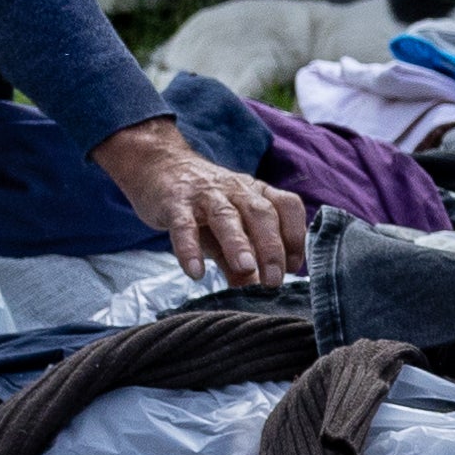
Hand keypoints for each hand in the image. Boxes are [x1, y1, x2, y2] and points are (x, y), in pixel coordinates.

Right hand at [97, 117, 305, 286]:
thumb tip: (252, 288)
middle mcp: (236, 191)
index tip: (295, 267)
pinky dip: (189, 249)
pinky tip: (195, 272)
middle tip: (274, 281)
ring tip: (245, 268)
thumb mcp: (226, 229)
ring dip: (238, 243)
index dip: (295, 235)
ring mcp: (205, 195)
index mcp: (256, 193)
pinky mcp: (174, 203)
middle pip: (262, 214)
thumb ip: (238, 259)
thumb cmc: (202, 206)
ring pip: (226, 216)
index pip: (287, 207)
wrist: (159, 167)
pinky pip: (183, 225)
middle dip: (272, 247)